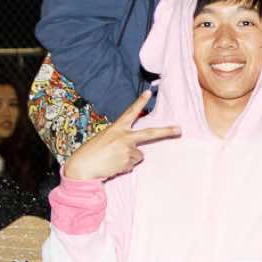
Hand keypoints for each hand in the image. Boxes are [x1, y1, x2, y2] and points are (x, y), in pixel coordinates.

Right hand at [62, 88, 178, 181]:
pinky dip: (124, 166)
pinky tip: (112, 166)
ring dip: (128, 159)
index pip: (129, 113)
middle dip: (166, 132)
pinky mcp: (128, 162)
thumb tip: (136, 151)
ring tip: (112, 159)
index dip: (139, 102)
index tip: (148, 92)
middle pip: (150, 133)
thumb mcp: (103, 139)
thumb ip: (120, 139)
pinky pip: (132, 165)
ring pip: (138, 155)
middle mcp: (124, 137)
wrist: (81, 168)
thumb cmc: (90, 154)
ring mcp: (127, 150)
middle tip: (179, 130)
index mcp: (115, 129)